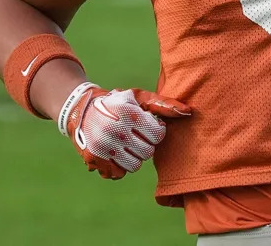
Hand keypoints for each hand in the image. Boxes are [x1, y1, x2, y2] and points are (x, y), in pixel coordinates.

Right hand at [58, 83, 190, 179]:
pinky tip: (115, 153)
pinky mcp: (93, 158)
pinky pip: (118, 173)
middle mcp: (115, 130)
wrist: (81, 109)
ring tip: (127, 145)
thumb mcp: (138, 97)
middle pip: (148, 152)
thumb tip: (189, 112)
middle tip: (136, 136)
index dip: (156, 132)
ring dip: (134, 157)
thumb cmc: (117, 103)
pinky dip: (119, 166)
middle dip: (146, 145)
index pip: (158, 135)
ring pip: (134, 165)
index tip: (148, 127)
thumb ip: (164, 104)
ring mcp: (103, 146)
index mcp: (129, 113)